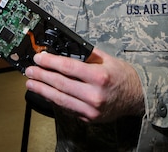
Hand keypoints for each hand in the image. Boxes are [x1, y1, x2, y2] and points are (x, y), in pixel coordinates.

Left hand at [24, 48, 144, 122]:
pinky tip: (46, 93)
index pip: (68, 67)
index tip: (39, 57)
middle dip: (41, 76)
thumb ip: (86, 55)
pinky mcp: (89, 117)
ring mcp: (91, 109)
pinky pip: (67, 108)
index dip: (50, 62)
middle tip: (29, 70)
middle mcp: (94, 94)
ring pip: (60, 99)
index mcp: (99, 76)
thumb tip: (64, 49)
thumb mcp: (107, 59)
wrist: (137, 97)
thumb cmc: (123, 76)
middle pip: (60, 84)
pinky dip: (54, 100)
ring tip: (31, 83)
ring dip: (42, 90)